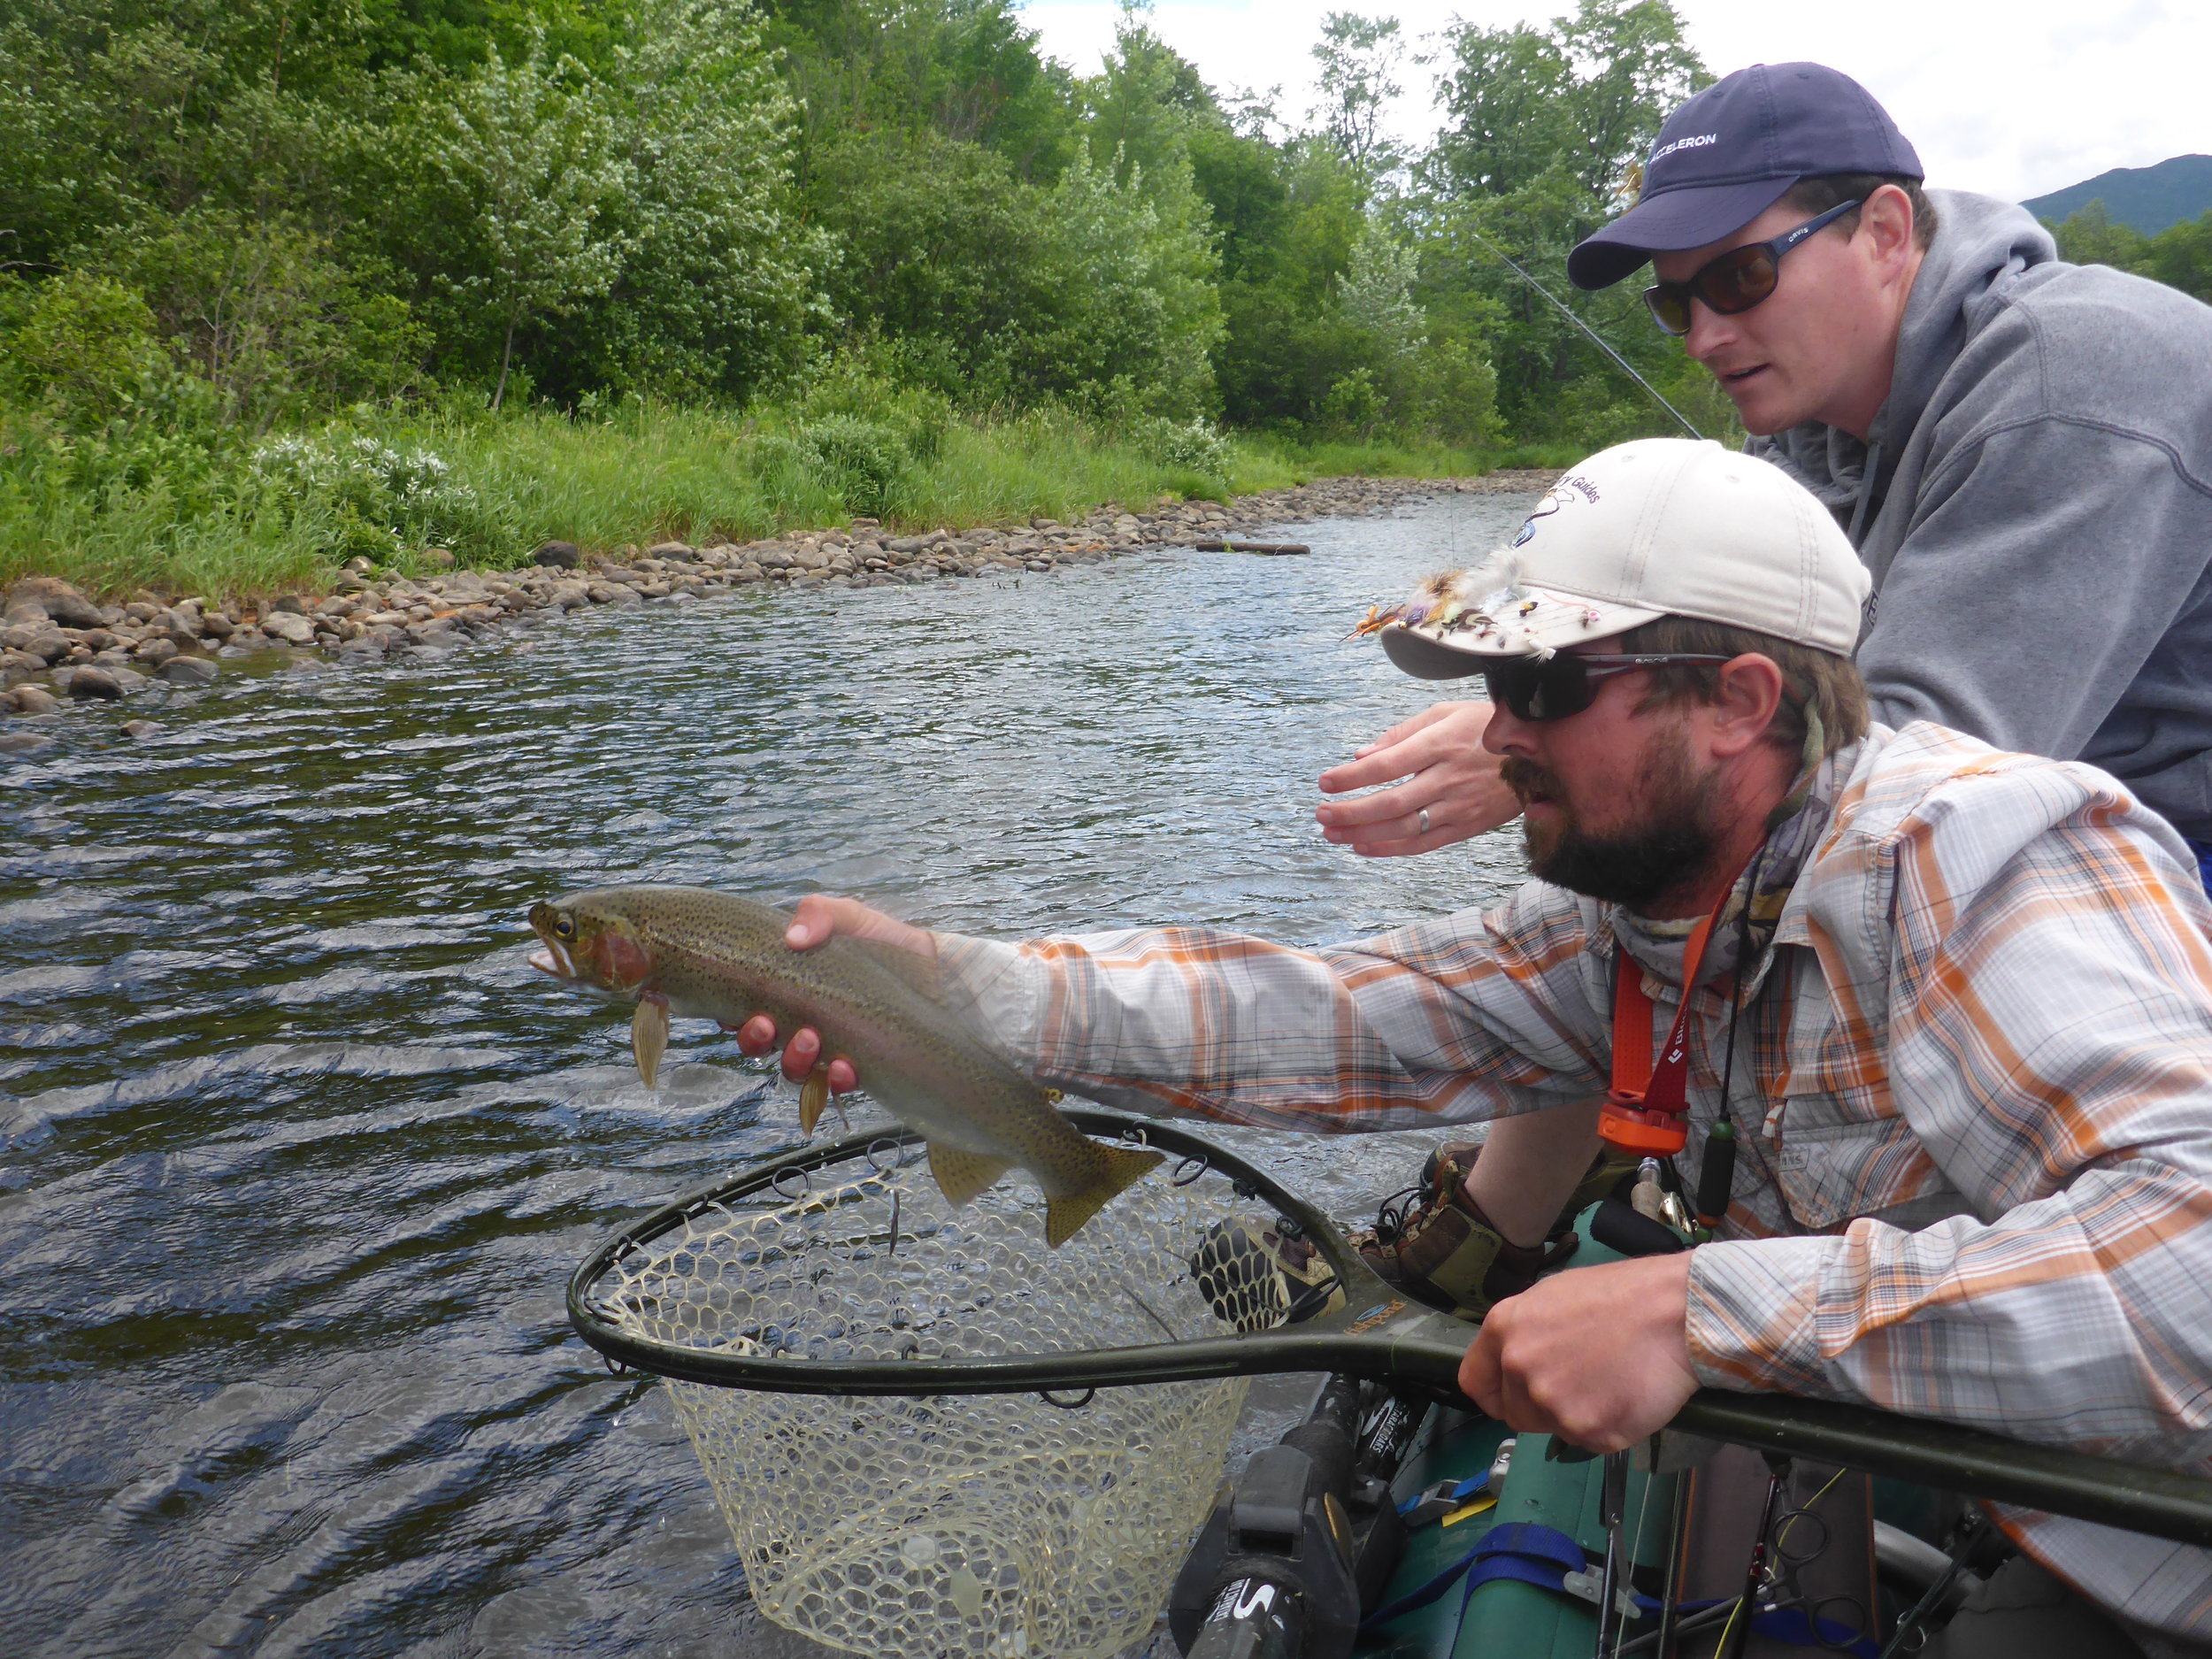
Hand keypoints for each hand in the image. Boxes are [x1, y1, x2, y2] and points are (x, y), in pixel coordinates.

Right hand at [722, 894, 936, 1092]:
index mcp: (791, 989)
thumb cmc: (887, 943)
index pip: (744, 1009)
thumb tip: (793, 938)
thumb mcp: (852, 919)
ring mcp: (830, 1048)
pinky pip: (836, 1085)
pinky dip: (835, 1079)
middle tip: (766, 1024)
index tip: (733, 1010)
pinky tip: (845, 1066)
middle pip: (760, 1044)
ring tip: (811, 1040)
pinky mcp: (859, 1068)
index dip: (730, 1016)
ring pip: (793, 1069)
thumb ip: (820, 914)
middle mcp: (804, 1022)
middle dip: (755, 1039)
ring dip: (793, 1059)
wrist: (939, 971)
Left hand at [1316, 701, 1518, 856]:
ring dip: (1363, 834)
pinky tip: (1363, 848)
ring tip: (1332, 833)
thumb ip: (1402, 734)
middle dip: (1351, 811)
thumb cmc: (1485, 727)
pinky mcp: (1468, 826)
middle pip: (1391, 802)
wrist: (1540, 753)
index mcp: (1441, 744)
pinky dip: (1391, 849)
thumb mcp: (1445, 713)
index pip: (1388, 764)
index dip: (1352, 776)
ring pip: (1404, 827)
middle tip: (1321, 814)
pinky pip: (1424, 844)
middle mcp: (1449, 777)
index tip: (1325, 782)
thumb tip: (1362, 755)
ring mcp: (1459, 805)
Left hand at [1457, 1253, 1698, 1451]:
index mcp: (1505, 1329)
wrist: (1676, 1312)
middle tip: (1583, 1381)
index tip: (1510, 1398)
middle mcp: (1520, 1367)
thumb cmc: (1625, 1297)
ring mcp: (1553, 1402)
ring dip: (1578, 1415)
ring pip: (1554, 1428)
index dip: (1495, 1394)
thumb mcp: (1554, 1296)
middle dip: (1543, 1406)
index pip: (1475, 1383)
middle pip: (1516, 1413)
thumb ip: (1525, 1332)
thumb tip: (1516, 1359)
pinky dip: (1609, 1427)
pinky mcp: (1589, 1430)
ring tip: (1610, 1380)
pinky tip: (1627, 1395)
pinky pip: (1591, 1441)